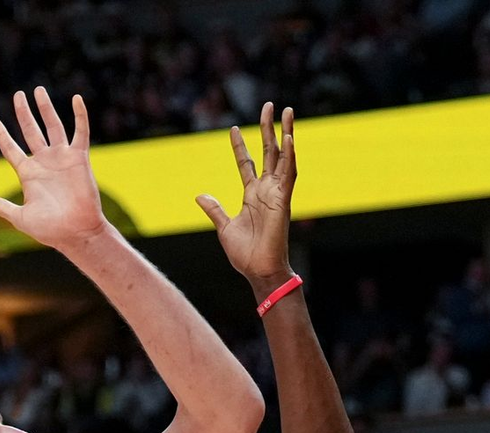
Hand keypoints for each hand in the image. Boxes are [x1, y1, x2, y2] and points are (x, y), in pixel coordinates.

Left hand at [0, 88, 107, 254]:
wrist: (77, 232)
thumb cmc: (50, 230)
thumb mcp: (22, 219)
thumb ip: (4, 208)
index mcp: (28, 174)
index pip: (11, 150)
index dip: (3, 137)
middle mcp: (44, 163)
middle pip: (31, 131)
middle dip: (24, 113)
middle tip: (18, 95)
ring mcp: (62, 158)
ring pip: (52, 126)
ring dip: (45, 108)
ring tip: (38, 90)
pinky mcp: (79, 158)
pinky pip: (80, 132)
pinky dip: (80, 116)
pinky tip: (76, 99)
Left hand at [197, 103, 295, 287]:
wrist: (258, 270)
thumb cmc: (245, 254)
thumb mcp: (224, 228)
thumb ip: (215, 209)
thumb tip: (199, 196)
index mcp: (252, 195)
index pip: (246, 164)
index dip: (240, 147)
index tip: (233, 129)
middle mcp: (266, 190)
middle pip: (269, 152)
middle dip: (268, 129)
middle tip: (269, 105)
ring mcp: (277, 193)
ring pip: (284, 156)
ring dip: (286, 133)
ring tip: (286, 111)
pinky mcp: (284, 200)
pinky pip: (289, 173)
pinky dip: (290, 155)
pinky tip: (289, 137)